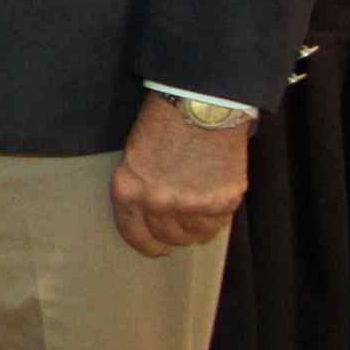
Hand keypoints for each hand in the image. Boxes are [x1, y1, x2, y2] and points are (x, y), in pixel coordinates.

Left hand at [110, 92, 249, 255]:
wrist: (203, 102)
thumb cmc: (165, 120)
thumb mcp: (136, 155)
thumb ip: (141, 188)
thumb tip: (155, 215)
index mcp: (128, 191)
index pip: (135, 234)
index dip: (149, 244)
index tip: (157, 246)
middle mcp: (157, 203)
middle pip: (168, 236)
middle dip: (175, 232)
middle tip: (184, 218)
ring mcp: (190, 205)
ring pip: (196, 235)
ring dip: (199, 225)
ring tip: (202, 206)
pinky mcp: (221, 202)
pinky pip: (219, 224)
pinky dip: (218, 216)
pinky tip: (216, 199)